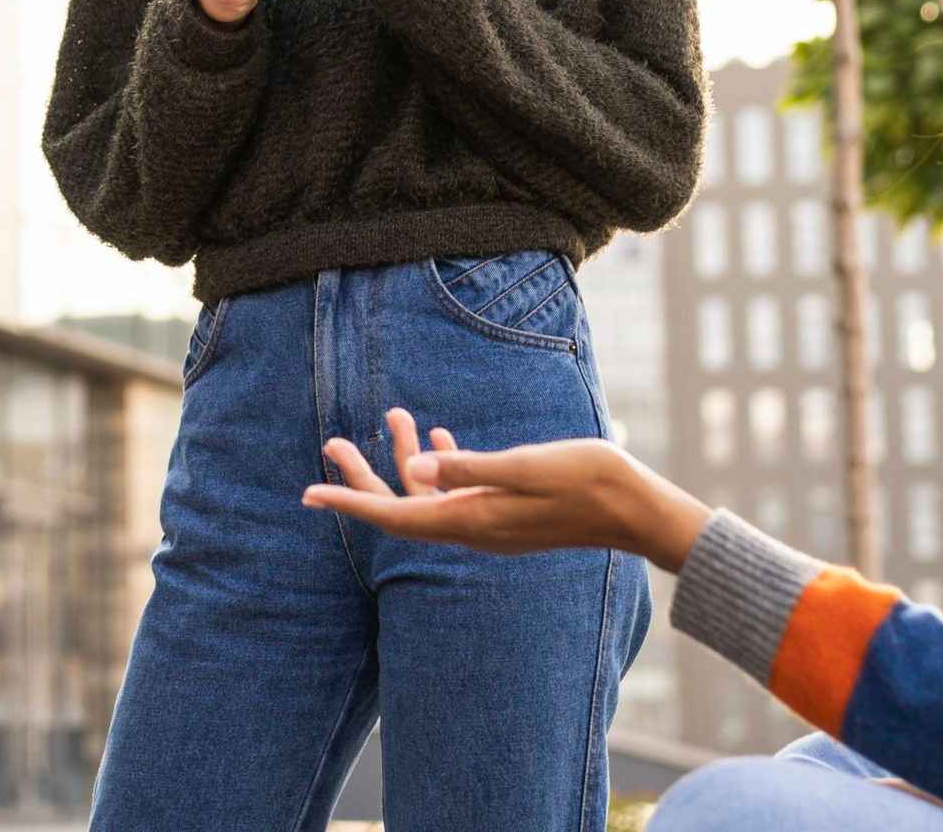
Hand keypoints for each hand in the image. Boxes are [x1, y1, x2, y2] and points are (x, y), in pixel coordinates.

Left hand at [302, 408, 710, 568]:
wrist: (635, 510)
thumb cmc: (586, 480)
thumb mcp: (524, 465)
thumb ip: (469, 467)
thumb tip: (415, 468)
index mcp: (471, 520)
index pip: (393, 517)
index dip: (348, 503)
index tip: (307, 493)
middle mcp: (473, 528)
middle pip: (402, 507)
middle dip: (363, 475)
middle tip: (331, 441)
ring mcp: (490, 524)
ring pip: (430, 494)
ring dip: (404, 457)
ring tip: (391, 414)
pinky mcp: (507, 514)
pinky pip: (458, 492)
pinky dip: (442, 463)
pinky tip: (439, 434)